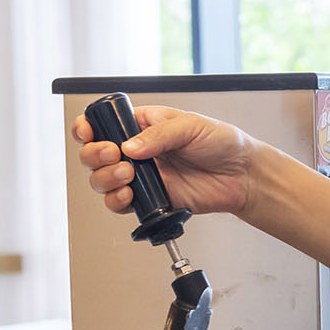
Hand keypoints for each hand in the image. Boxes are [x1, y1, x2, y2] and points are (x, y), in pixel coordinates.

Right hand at [72, 105, 264, 218]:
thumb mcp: (190, 126)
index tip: (89, 133)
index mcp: (141, 126)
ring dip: (105, 179)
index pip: (102, 124)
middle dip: (95, 156)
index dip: (88, 128)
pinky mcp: (150, 200)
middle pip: (94, 155)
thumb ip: (158, 135)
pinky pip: (121, 204)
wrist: (242, 176)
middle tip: (114, 156)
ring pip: (102, 180)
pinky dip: (117, 202)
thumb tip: (129, 146)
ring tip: (127, 175)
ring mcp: (142, 177)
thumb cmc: (222, 143)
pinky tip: (130, 195)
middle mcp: (136, 151)